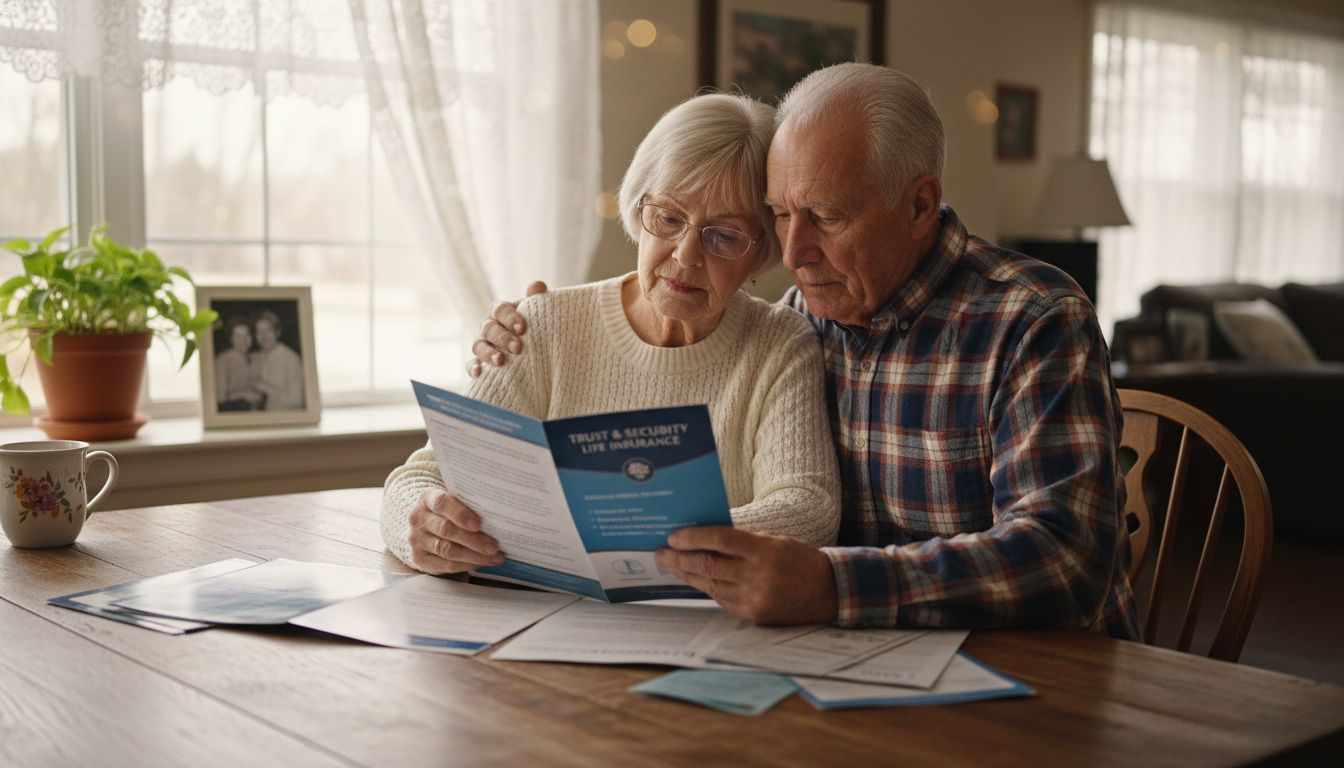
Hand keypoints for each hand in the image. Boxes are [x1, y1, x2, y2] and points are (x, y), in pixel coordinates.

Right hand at [406, 489, 504, 573]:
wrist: (427, 525)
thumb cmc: (450, 511)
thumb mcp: (456, 501)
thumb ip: (471, 505)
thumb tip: (499, 516)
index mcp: (428, 498)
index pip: (442, 503)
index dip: (460, 514)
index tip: (478, 524)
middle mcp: (418, 518)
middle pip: (446, 530)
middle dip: (474, 540)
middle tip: (494, 547)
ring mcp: (416, 539)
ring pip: (447, 550)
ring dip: (473, 556)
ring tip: (493, 557)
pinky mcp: (419, 557)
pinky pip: (445, 565)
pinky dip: (466, 565)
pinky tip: (481, 563)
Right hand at [467, 281, 548, 377]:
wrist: (535, 349)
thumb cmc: (534, 326)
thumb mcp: (537, 313)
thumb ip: (537, 299)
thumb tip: (538, 285)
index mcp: (500, 311)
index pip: (500, 310)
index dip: (510, 318)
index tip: (522, 328)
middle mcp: (488, 326)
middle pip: (489, 328)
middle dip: (502, 338)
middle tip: (518, 348)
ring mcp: (483, 344)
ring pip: (478, 346)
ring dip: (488, 353)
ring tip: (501, 361)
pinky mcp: (480, 362)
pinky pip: (472, 364)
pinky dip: (473, 368)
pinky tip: (480, 373)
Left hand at [655, 527, 837, 624]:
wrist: (829, 592)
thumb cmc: (800, 559)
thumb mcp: (774, 541)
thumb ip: (742, 540)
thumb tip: (705, 539)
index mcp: (764, 551)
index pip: (719, 539)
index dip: (693, 537)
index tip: (674, 536)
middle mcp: (757, 577)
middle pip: (708, 565)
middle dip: (679, 559)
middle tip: (661, 554)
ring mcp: (754, 599)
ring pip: (710, 585)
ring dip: (687, 575)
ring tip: (672, 566)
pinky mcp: (753, 616)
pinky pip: (722, 599)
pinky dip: (708, 588)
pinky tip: (696, 580)